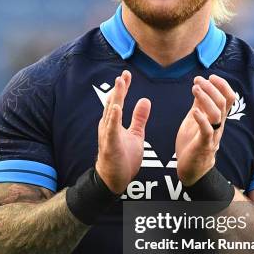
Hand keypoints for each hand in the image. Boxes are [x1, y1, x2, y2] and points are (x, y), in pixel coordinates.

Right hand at [95, 70, 150, 193]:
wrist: (113, 180)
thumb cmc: (122, 157)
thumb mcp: (136, 135)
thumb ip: (139, 118)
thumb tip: (145, 100)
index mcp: (115, 123)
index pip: (119, 101)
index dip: (123, 87)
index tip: (127, 74)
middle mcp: (109, 126)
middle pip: (114, 103)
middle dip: (119, 88)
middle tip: (124, 74)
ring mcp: (108, 135)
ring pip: (111, 113)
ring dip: (116, 98)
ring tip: (120, 84)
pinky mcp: (110, 145)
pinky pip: (112, 130)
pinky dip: (114, 118)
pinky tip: (117, 108)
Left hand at [176, 74, 234, 185]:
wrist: (191, 168)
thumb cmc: (192, 142)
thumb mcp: (194, 119)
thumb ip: (198, 105)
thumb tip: (199, 86)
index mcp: (217, 118)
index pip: (228, 98)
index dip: (222, 85)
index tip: (209, 76)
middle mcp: (218, 125)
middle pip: (223, 103)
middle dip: (212, 88)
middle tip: (198, 80)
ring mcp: (213, 135)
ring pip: (217, 114)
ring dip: (206, 99)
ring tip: (195, 89)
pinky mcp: (204, 145)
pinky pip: (207, 131)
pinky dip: (201, 120)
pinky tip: (194, 111)